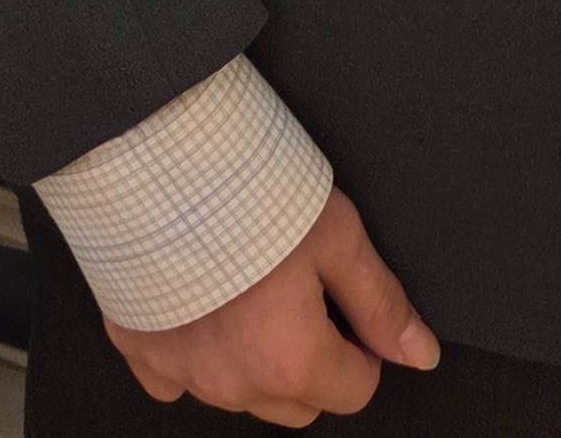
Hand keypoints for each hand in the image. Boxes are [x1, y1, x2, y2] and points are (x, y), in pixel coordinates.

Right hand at [104, 192, 436, 424]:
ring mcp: (183, 374)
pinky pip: (178, 378)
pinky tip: (200, 298)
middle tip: (296, 286)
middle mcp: (236, 384)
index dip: (361, 341)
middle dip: (312, 357)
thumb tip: (419, 352)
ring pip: (242, 393)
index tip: (343, 301)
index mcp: (291, 362)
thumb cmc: (242, 188)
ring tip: (246, 280)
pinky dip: (194, 350)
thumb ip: (381, 302)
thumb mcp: (337, 232)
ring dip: (254, 356)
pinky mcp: (140, 351)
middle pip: (300, 402)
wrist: (151, 158)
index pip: (357, 389)